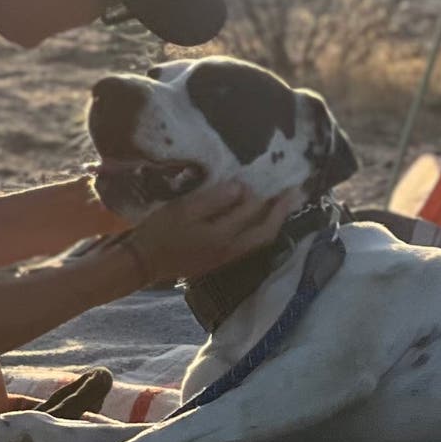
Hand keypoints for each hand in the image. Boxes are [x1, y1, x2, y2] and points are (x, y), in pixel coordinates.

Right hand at [119, 181, 299, 284]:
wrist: (143, 263)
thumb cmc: (160, 232)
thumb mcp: (184, 210)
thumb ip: (214, 199)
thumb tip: (241, 188)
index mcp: (223, 236)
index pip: (253, 212)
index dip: (267, 195)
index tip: (279, 178)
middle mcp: (231, 250)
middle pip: (266, 231)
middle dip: (283, 211)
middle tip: (297, 191)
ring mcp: (227, 258)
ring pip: (260, 240)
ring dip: (275, 221)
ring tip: (285, 204)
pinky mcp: (220, 260)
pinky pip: (250, 245)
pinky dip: (261, 230)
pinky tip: (260, 220)